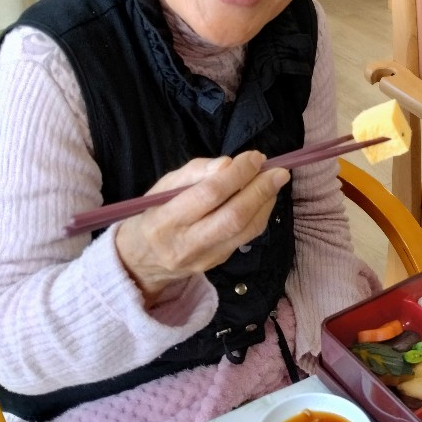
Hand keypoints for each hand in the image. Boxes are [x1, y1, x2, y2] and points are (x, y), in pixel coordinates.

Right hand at [113, 151, 289, 303]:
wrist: (143, 261)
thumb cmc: (154, 213)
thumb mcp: (163, 187)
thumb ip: (194, 173)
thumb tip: (228, 163)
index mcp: (166, 220)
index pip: (209, 194)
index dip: (237, 173)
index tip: (254, 156)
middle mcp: (187, 244)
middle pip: (234, 217)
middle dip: (261, 190)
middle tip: (278, 171)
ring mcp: (205, 258)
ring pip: (246, 231)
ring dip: (266, 202)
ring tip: (275, 181)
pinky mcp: (218, 264)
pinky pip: (246, 238)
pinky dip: (260, 215)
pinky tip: (263, 198)